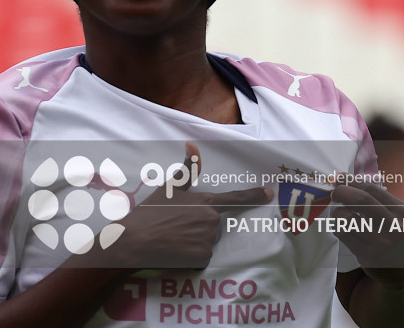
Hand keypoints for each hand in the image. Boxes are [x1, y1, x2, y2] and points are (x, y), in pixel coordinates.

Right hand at [111, 142, 272, 269]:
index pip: (236, 198)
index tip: (270, 193)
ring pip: (208, 241)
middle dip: (200, 225)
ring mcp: (208, 241)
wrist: (134, 240)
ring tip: (174, 238)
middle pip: (214, 224)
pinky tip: (175, 251)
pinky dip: (191, 256)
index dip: (255, 195)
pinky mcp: (202, 259)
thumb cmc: (150, 212)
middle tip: (176, 226)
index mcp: (206, 202)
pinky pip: (202, 257)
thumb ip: (187, 168)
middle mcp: (211, 221)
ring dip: (195, 241)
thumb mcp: (168, 188)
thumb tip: (192, 144)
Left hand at [331, 182, 403, 289]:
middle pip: (360, 200)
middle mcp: (394, 226)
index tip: (338, 177)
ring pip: (347, 217)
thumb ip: (373, 196)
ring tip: (341, 214)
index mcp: (402, 211)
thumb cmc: (390, 233)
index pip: (371, 188)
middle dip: (341, 191)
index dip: (350, 181)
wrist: (402, 269)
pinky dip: (336, 225)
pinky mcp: (366, 255)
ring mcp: (380, 242)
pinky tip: (342, 227)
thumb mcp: (392, 214)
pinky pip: (341, 232)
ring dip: (337, 211)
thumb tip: (341, 178)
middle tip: (333, 192)